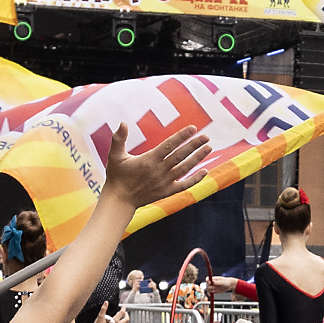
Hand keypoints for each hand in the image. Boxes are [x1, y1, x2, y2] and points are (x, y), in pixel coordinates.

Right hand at [99, 124, 217, 214]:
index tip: (193, 128)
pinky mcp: (167, 192)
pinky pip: (184, 185)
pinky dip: (195, 179)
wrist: (120, 200)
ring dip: (197, 158)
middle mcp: (159, 171)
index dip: (181, 136)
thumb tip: (122, 122)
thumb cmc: (117, 176)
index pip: (169, 145)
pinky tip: (205, 171)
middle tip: (206, 137)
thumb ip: (118, 139)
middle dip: (194, 145)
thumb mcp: (115, 155)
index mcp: (149, 160)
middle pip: (180, 155)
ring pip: (184, 168)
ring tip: (208, 148)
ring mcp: (164, 182)